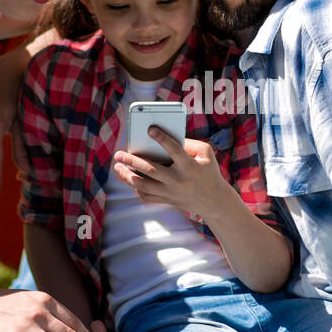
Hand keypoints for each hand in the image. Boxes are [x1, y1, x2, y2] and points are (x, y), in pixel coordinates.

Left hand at [112, 127, 230, 219]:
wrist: (213, 201)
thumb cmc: (208, 172)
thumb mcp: (206, 154)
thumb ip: (188, 143)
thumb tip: (164, 138)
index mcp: (189, 166)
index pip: (174, 150)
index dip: (162, 138)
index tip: (149, 129)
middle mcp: (178, 180)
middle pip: (151, 170)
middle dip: (132, 161)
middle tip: (119, 154)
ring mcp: (171, 193)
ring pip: (144, 186)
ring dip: (127, 176)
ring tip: (117, 167)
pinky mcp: (166, 201)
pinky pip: (146, 196)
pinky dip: (135, 188)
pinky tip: (129, 179)